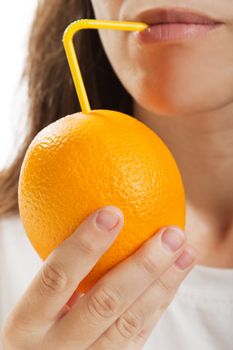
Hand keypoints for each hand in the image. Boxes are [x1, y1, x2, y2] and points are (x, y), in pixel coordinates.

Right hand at [1, 205, 195, 349]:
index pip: (56, 278)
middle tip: (171, 234)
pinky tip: (173, 278)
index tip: (114, 212)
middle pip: (105, 303)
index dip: (84, 245)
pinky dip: (159, 303)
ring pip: (131, 323)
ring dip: (164, 284)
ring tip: (186, 252)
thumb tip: (90, 216)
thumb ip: (55, 273)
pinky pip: (139, 335)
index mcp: (27, 322)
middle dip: (144, 266)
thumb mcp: (30, 305)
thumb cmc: (34, 328)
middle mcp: (55, 348)